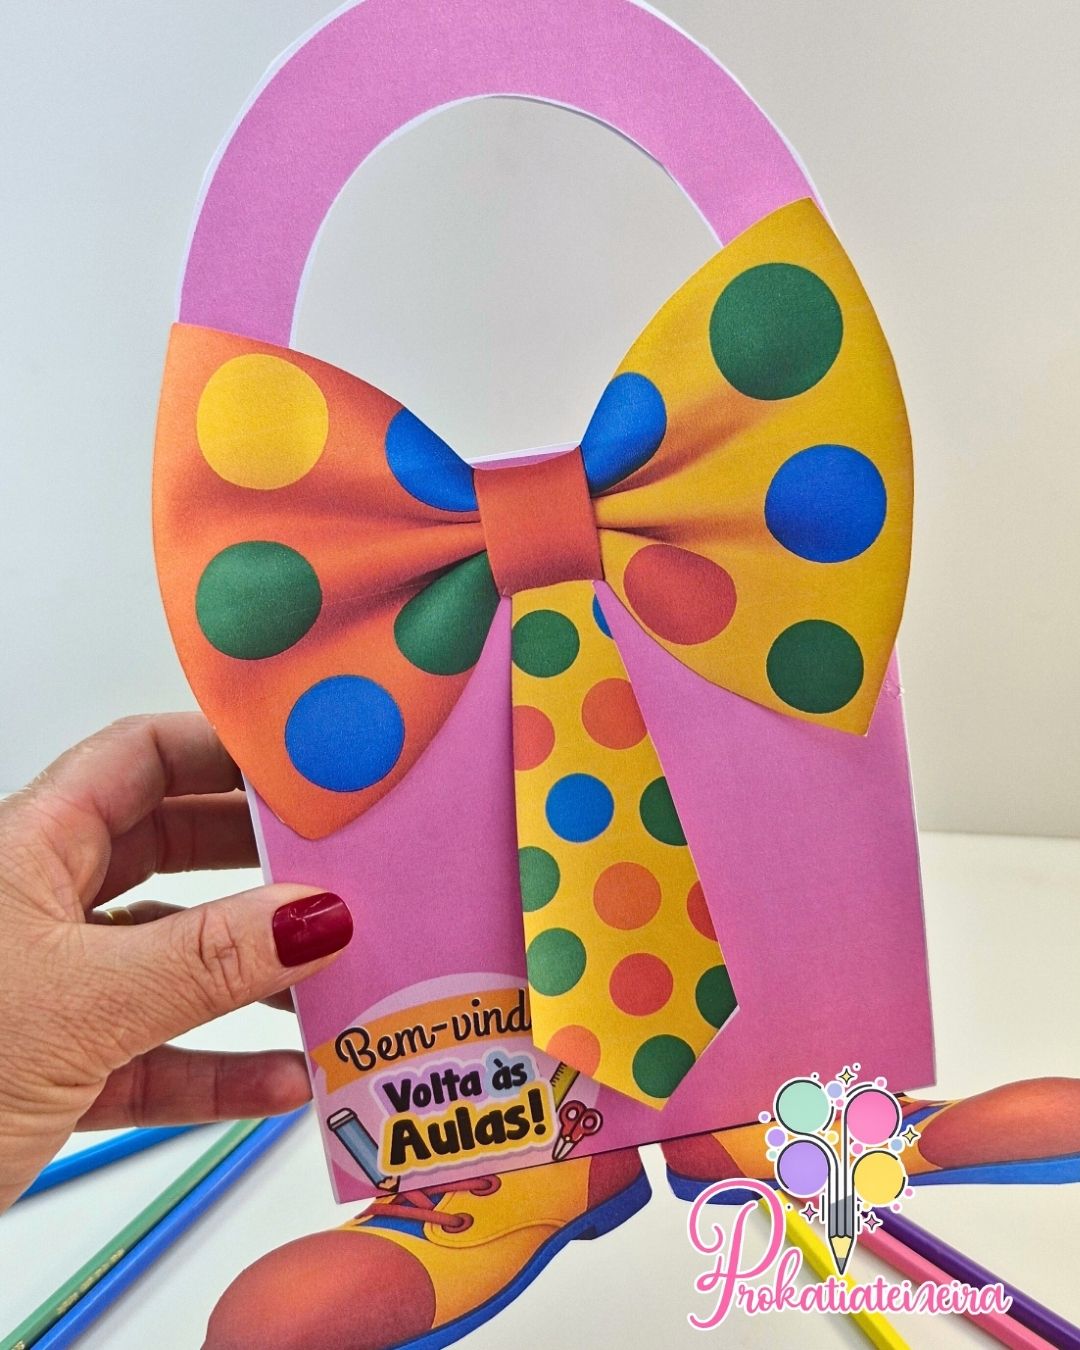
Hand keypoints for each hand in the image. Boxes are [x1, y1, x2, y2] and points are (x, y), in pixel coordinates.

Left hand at [0, 714, 351, 1211]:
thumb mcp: (76, 1005)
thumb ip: (204, 960)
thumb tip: (316, 913)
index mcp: (26, 849)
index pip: (139, 760)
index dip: (222, 752)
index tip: (306, 766)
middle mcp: (40, 908)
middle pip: (171, 855)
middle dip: (258, 865)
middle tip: (338, 870)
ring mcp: (50, 991)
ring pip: (171, 962)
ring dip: (253, 978)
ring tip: (330, 980)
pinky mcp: (54, 1073)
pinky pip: (158, 1054)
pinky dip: (222, 1067)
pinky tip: (281, 1079)